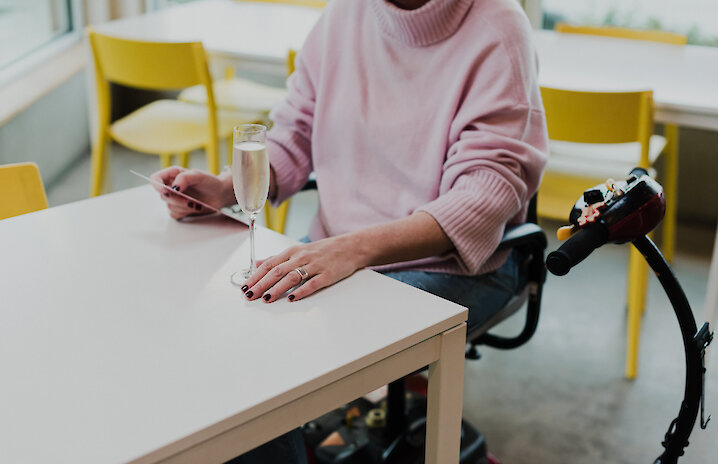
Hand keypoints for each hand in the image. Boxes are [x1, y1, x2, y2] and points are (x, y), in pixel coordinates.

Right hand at [150, 166, 232, 219]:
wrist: (220, 195)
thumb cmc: (210, 182)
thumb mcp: (198, 175)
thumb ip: (184, 178)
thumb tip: (173, 187)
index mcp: (173, 175)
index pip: (155, 179)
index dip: (157, 186)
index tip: (167, 191)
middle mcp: (172, 186)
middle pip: (163, 196)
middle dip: (178, 200)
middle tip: (191, 200)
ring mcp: (175, 199)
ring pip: (169, 207)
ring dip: (184, 207)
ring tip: (196, 203)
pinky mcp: (179, 209)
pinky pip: (174, 214)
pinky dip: (185, 213)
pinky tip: (194, 207)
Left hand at [241, 235, 366, 302]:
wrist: (350, 247)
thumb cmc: (323, 250)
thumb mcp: (298, 250)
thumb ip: (278, 258)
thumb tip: (257, 264)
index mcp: (292, 252)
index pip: (269, 264)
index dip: (256, 276)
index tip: (245, 286)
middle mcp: (301, 258)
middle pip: (277, 271)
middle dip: (261, 284)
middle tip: (250, 295)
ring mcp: (314, 266)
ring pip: (291, 277)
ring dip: (277, 289)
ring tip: (266, 299)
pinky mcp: (327, 275)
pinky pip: (312, 283)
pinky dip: (301, 291)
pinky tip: (292, 298)